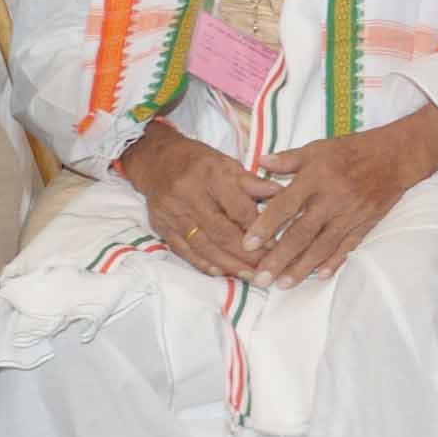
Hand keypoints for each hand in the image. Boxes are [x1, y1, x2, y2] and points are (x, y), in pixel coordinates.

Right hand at [119, 126, 282, 281]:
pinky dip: (203, 263)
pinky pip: (184, 250)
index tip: (275, 246)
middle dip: (246, 254)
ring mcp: (174, 213)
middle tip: (266, 269)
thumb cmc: (199, 162)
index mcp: (212, 175)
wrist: (157, 160)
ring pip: (204, 245)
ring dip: (228, 264)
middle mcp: (190, 195)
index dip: (258, 230)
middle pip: (221, 231)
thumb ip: (253, 182)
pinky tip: (220, 272)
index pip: (238, 208)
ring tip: (249, 276)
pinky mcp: (162, 226)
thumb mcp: (228, 163)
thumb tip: (281, 193)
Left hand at [249, 108, 437, 286]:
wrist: (396, 156)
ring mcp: (350, 214)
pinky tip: (320, 276)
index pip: (285, 205)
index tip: (248, 244)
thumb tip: (260, 163)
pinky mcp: (366, 223)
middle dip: (279, 258)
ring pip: (322, 246)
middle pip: (301, 233)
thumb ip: (288, 159)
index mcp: (315, 177)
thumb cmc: (352, 150)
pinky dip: (334, 262)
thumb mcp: (317, 147)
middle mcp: (331, 198)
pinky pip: (347, 246)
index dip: (265, 225)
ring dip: (302, 267)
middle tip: (260, 279)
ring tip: (283, 285)